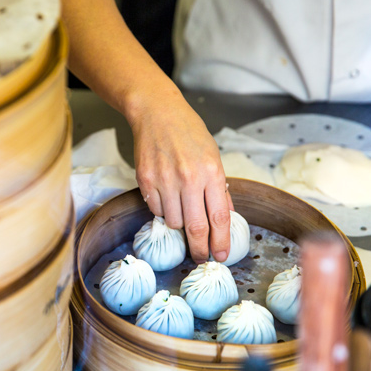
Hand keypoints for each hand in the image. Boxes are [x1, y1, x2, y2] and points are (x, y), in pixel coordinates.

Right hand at [127, 90, 233, 263]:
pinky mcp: (145, 180)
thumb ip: (219, 188)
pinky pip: (155, 210)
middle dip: (199, 249)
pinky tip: (166, 196)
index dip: (221, 242)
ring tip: (182, 209)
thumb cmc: (188, 132)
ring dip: (179, 223)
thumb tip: (225, 217)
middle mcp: (188, 178)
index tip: (221, 256)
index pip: (219, 217)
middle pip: (195, 228)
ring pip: (173, 222)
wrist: (157, 113)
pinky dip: (162, 210)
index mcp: (211, 172)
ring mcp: (164, 180)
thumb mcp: (213, 156)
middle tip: (201, 257)